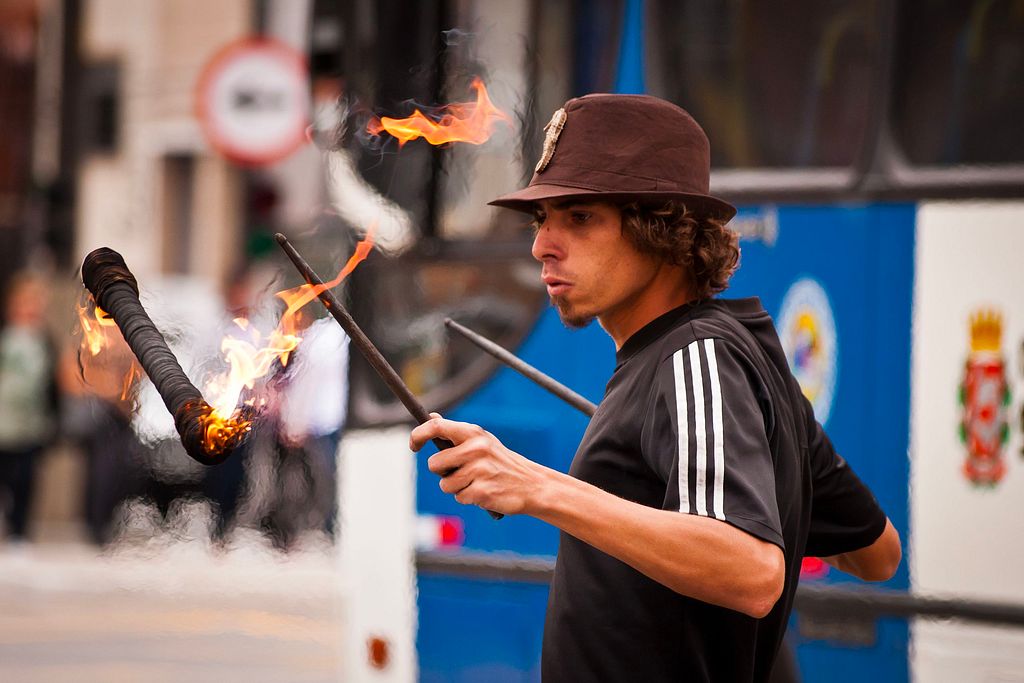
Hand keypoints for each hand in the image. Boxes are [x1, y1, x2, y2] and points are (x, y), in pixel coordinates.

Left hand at [410, 414, 547, 515]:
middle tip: (461, 471)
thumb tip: (431, 416)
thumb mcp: (481, 440)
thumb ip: (455, 431)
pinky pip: (459, 498)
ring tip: (476, 481)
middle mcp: (476, 449)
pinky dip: (468, 498)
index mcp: (473, 433)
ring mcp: (479, 471)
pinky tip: (484, 492)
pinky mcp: (482, 492)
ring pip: (445, 484)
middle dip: (442, 472)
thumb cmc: (499, 461)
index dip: (418, 435)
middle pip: (434, 464)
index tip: (413, 445)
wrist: (530, 484)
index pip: (436, 427)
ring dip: (456, 487)